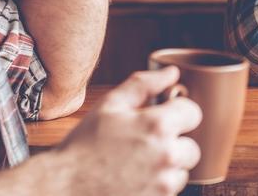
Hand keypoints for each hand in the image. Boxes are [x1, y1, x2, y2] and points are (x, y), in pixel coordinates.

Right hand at [54, 67, 201, 194]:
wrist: (63, 186)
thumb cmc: (84, 145)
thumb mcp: (110, 105)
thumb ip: (144, 84)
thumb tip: (172, 73)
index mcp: (158, 126)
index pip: (193, 112)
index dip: (178, 112)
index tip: (163, 116)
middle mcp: (167, 155)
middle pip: (192, 146)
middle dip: (174, 143)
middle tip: (146, 144)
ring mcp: (163, 184)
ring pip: (182, 171)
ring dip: (168, 167)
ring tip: (138, 163)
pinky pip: (171, 191)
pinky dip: (159, 185)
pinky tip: (135, 179)